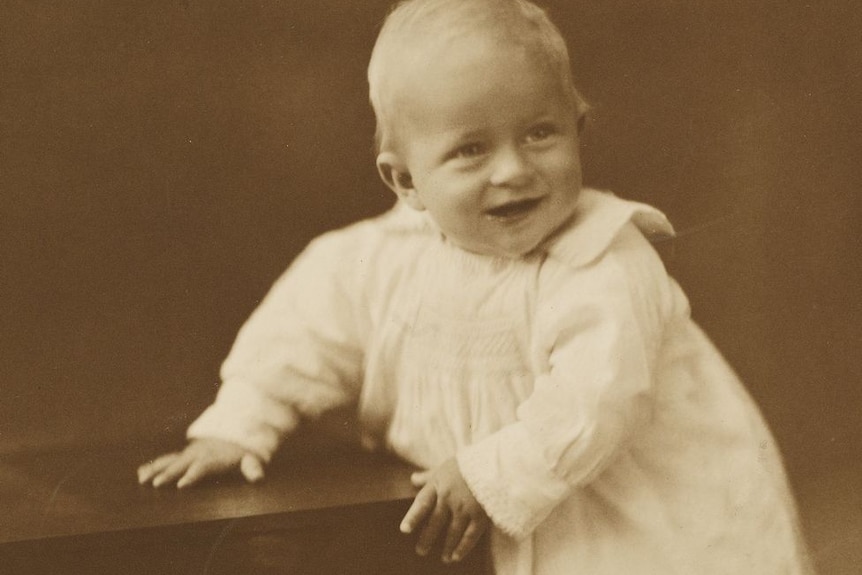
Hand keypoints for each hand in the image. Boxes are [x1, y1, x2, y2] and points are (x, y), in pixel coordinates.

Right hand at [137, 438, 264, 488]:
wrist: (233, 432)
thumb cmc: (241, 451)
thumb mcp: (250, 457)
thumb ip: (252, 466)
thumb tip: (258, 476)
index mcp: (212, 457)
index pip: (202, 467)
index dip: (193, 475)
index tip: (183, 484)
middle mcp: (197, 454)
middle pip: (181, 464)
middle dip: (169, 473)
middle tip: (157, 484)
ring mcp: (188, 454)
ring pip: (170, 461)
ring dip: (156, 469)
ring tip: (142, 479)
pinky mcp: (183, 455)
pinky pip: (166, 459)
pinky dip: (153, 465)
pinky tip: (141, 472)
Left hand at [400, 457, 488, 563]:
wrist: (497, 464)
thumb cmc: (469, 465)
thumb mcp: (446, 466)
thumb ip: (429, 476)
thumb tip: (413, 479)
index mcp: (438, 484)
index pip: (422, 503)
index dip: (413, 517)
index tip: (405, 530)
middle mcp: (449, 497)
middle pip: (435, 522)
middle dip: (427, 538)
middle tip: (421, 551)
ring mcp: (465, 508)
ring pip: (451, 532)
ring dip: (445, 547)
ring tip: (442, 558)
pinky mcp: (480, 516)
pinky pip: (469, 536)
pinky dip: (462, 548)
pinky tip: (456, 556)